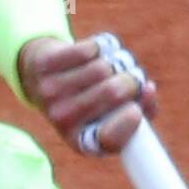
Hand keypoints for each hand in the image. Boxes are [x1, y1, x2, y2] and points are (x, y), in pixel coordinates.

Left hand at [18, 33, 157, 155]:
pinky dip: (100, 46)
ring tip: (112, 64)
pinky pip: (89, 50)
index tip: (136, 110)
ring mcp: (50, 93)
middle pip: (114, 92)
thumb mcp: (114, 115)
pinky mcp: (44, 66)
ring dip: (117, 60)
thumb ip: (141, 109)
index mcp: (83, 142)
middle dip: (133, 80)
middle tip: (132, 77)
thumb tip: (148, 90)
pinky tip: (94, 53)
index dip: (129, 123)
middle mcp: (63, 122)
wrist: (40, 78)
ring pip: (103, 68)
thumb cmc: (91, 100)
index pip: (110, 139)